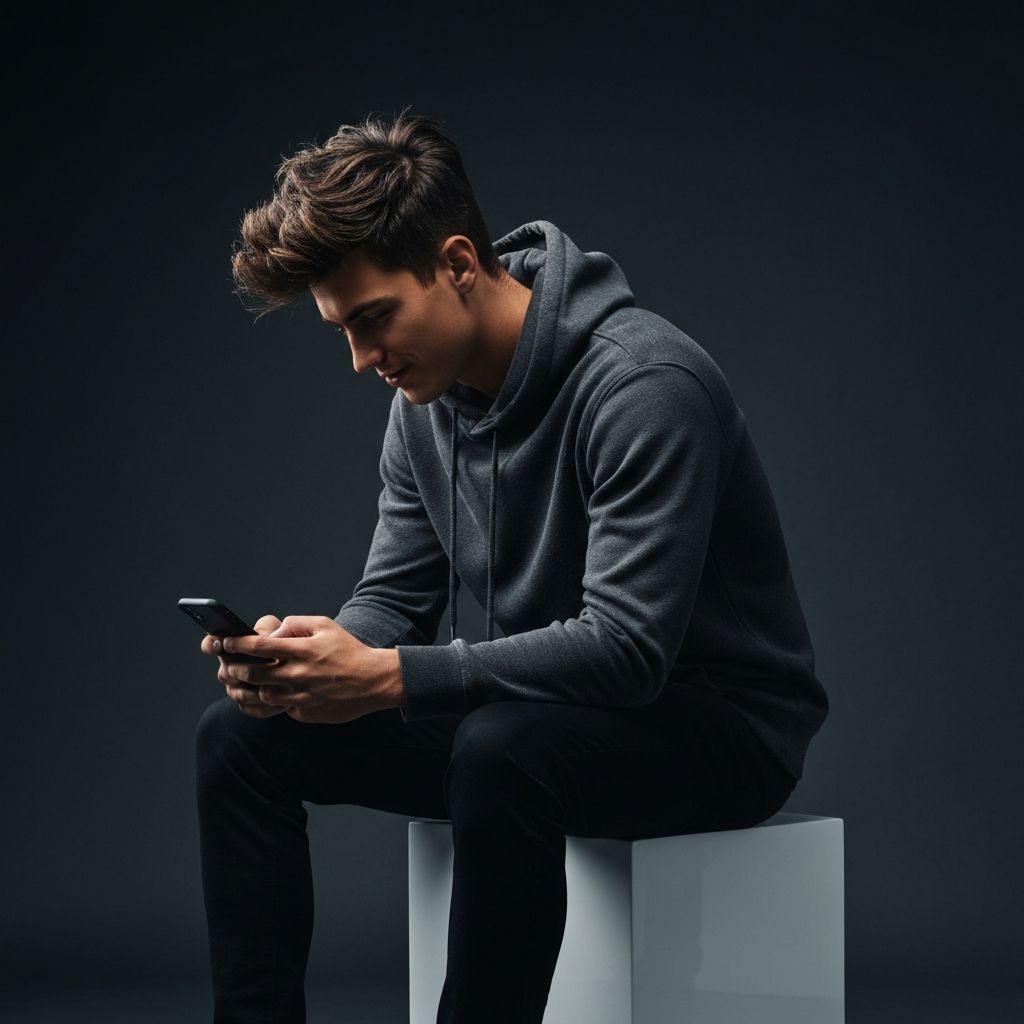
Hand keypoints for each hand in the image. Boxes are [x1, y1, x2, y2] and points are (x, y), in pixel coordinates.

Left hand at [202, 615, 398, 723]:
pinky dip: (275, 701)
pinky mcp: (306, 713)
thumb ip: (295, 625)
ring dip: (251, 688)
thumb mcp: (325, 626)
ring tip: (246, 681)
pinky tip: (274, 694)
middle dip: (235, 669)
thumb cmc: (349, 650)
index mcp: (302, 650)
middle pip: (253, 674)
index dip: (236, 645)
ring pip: (263, 695)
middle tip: (229, 665)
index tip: (224, 643)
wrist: (374, 680)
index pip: (258, 647)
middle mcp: (298, 675)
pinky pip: (281, 708)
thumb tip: (271, 635)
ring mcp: (302, 697)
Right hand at [202, 615, 289, 718]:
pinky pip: (248, 708)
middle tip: (263, 669)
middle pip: (225, 672)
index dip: (211, 645)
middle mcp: (228, 666)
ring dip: (256, 692)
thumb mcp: (276, 629)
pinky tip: (281, 703)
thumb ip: (268, 628)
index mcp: (230, 645)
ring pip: (237, 693)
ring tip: (278, 688)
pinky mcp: (245, 703)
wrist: (295, 665)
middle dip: (243, 671)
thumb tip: (264, 636)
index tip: (221, 645)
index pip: (210, 644)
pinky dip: (264, 707)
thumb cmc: (281, 640)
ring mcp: (234, 686)